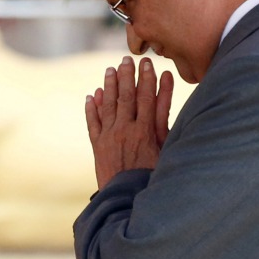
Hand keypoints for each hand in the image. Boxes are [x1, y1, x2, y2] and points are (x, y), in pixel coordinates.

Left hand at [85, 56, 173, 189]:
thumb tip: (167, 101)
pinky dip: (91, 109)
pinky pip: (93, 123)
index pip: (146, 97)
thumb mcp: (164, 151)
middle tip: (126, 59)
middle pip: (125, 96)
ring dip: (108, 86)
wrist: (126, 199)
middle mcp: (124, 130)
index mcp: (144, 131)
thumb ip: (165, 124)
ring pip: (107, 106)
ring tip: (109, 70)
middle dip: (127, 76)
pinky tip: (91, 96)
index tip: (147, 63)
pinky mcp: (98, 147)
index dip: (147, 78)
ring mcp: (108, 137)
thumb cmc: (152, 178)